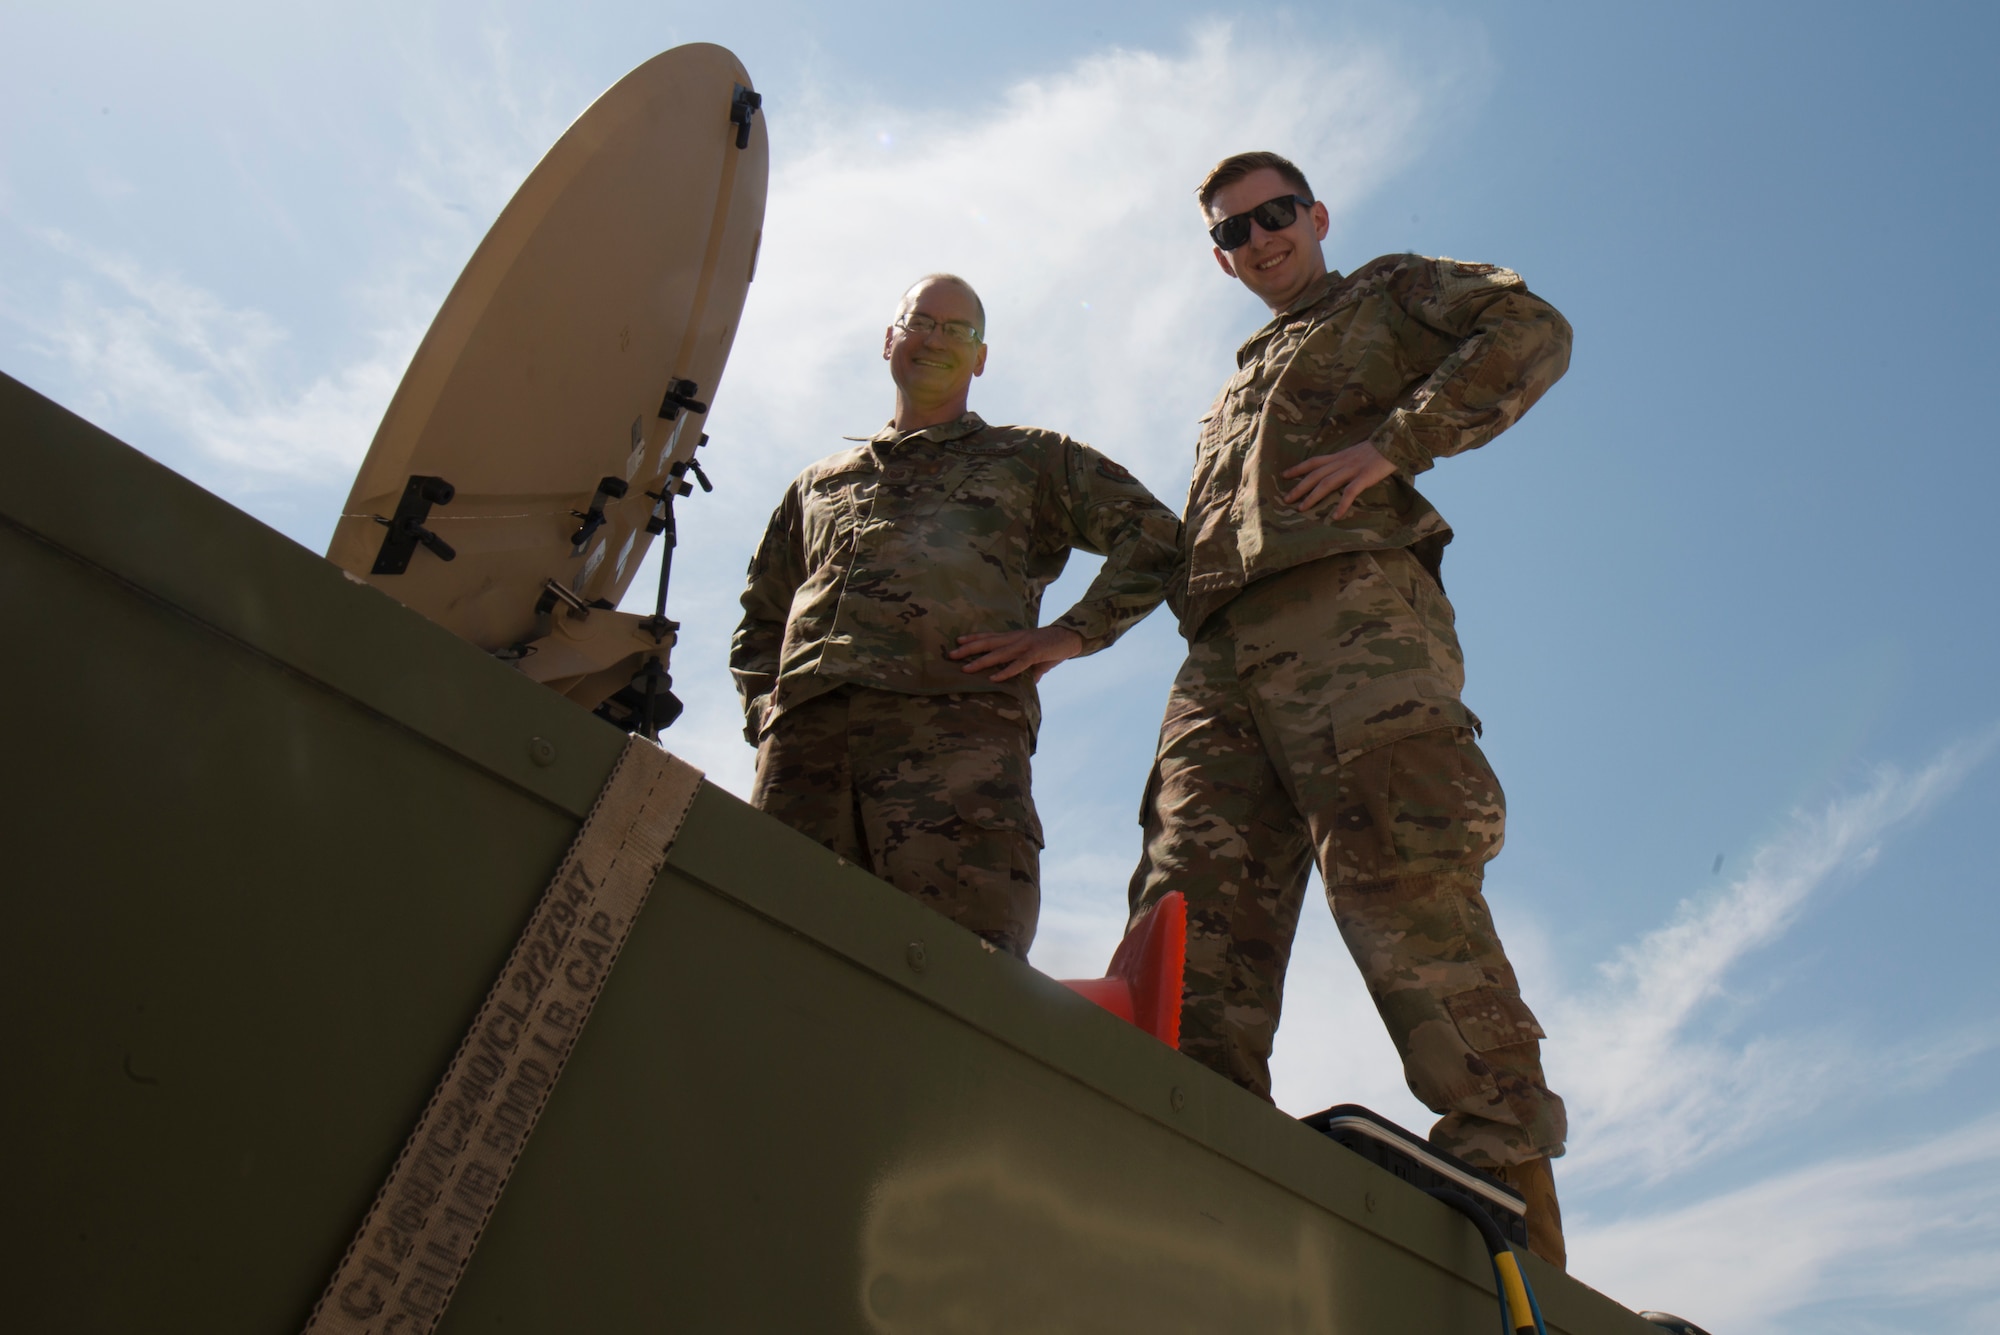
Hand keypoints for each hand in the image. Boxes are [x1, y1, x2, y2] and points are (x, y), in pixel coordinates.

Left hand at [948, 626, 1084, 682]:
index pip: (990, 636)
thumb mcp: (1035, 657)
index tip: (957, 641)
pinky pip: (1018, 664)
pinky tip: (995, 678)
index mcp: (1014, 637)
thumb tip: (1024, 684)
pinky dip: (1006, 671)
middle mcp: (1016, 639)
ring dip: (981, 661)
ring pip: (998, 653)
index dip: (973, 638)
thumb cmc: (1052, 647)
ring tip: (966, 669)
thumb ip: (1027, 669)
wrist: (1071, 637)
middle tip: (951, 655)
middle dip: (968, 649)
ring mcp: (1025, 645)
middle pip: (988, 643)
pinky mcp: (1035, 653)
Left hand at [1281, 442, 1397, 518]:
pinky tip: (1335, 516)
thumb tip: (1335, 471)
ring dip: (1312, 497)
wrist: (1395, 442)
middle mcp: (1342, 462)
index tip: (1284, 475)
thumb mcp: (1356, 453)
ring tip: (1302, 509)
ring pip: (1327, 483)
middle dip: (1299, 487)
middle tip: (1286, 499)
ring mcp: (1352, 469)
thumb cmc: (1377, 450)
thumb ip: (1345, 461)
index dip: (1298, 468)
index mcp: (1339, 456)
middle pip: (1315, 475)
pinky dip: (1342, 504)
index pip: (1314, 462)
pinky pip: (1350, 492)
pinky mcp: (1364, 477)